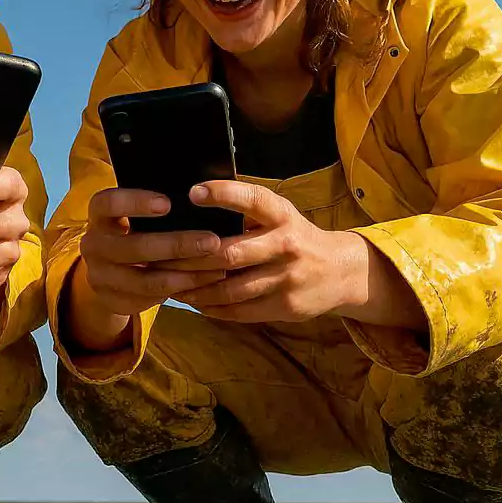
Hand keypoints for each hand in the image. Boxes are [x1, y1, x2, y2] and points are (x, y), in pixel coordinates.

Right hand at [77, 188, 225, 317]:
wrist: (110, 270)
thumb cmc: (134, 231)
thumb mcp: (136, 216)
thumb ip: (158, 208)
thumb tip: (203, 197)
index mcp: (98, 215)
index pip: (109, 203)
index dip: (135, 202)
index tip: (168, 204)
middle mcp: (93, 245)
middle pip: (134, 247)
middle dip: (177, 245)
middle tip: (212, 241)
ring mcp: (99, 276)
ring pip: (146, 279)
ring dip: (185, 274)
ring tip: (217, 268)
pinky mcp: (112, 300)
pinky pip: (150, 298)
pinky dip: (179, 290)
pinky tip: (203, 282)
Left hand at [168, 180, 368, 321]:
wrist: (341, 273)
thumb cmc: (295, 237)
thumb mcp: (279, 216)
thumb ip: (247, 212)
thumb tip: (193, 202)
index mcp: (283, 215)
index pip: (253, 199)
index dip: (223, 194)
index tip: (193, 192)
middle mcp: (287, 245)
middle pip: (230, 253)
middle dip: (191, 258)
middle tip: (160, 257)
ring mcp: (287, 279)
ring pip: (230, 288)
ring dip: (195, 289)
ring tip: (169, 284)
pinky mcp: (285, 306)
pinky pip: (240, 310)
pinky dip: (212, 307)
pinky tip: (193, 301)